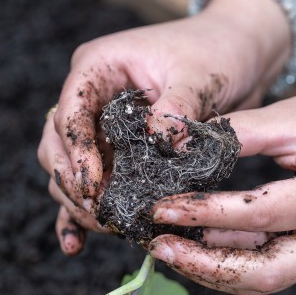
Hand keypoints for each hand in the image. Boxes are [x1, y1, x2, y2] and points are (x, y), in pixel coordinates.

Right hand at [37, 0, 295, 254]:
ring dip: (80, 200)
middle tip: (101, 213)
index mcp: (100, 67)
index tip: (93, 186)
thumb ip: (177, 108)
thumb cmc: (216, 52)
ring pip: (71, 167)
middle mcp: (94, 97)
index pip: (71, 111)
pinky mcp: (121, 150)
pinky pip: (95, 182)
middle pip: (59, 143)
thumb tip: (160, 142)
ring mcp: (104, 125)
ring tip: (105, 227)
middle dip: (74, 182)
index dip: (76, 151)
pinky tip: (78, 242)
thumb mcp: (200, 74)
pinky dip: (85, 210)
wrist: (237, 55)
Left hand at [149, 71, 295, 294]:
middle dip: (204, 267)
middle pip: (262, 275)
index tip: (161, 208)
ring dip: (214, 270)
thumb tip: (185, 145)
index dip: (203, 214)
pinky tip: (203, 245)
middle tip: (159, 247)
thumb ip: (242, 132)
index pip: (257, 216)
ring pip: (265, 279)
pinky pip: (274, 267)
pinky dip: (235, 262)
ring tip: (171, 248)